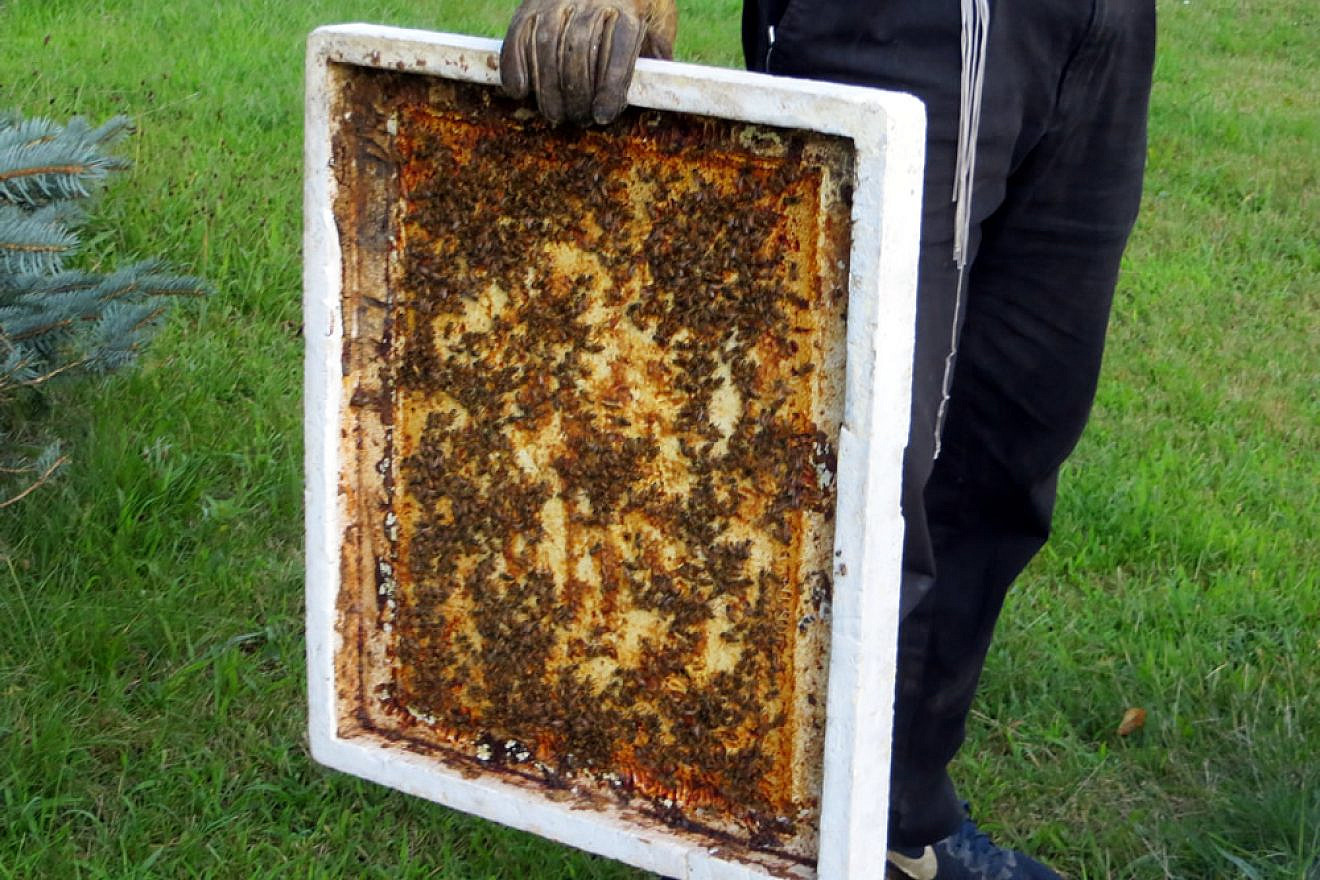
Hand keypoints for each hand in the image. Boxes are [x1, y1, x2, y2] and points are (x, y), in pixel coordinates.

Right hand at [499, 0, 677, 125]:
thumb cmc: (634, 5)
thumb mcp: (656, 22)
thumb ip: (656, 55)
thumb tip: (659, 93)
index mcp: (628, 6)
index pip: (620, 47)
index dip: (611, 85)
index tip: (603, 115)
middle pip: (579, 49)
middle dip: (577, 92)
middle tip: (579, 119)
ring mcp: (556, 0)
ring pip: (547, 45)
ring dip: (548, 87)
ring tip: (555, 114)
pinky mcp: (530, 5)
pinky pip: (518, 35)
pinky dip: (515, 65)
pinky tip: (519, 91)